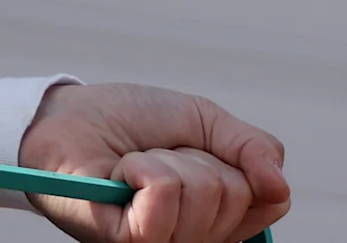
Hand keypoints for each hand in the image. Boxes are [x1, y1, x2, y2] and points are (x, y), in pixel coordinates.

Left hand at [16, 81, 290, 242]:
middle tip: (158, 155)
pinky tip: (121, 172)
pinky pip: (163, 196)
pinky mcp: (128, 241)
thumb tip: (280, 188)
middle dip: (196, 157)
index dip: (240, 164)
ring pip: (202, 193)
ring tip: (134, 164)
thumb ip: (254, 149)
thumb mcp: (205, 121)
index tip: (200, 151)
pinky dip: (143, 168)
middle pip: (236, 195)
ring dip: (165, 160)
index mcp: (220, 217)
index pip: (270, 201)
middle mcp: (196, 238)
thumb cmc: (130, 122)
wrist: (66, 115)